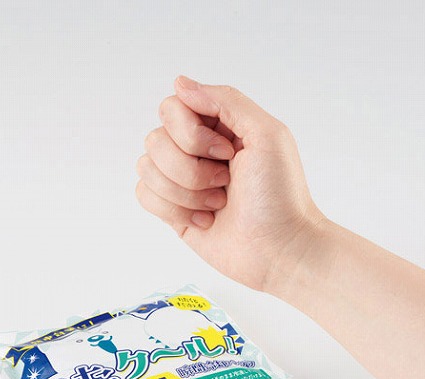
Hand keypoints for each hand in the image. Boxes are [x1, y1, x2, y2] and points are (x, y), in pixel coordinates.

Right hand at [135, 76, 325, 291]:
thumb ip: (226, 100)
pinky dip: (173, 209)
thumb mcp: (267, 134)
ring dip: (186, 192)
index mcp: (218, 125)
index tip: (227, 152)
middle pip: (155, 138)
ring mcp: (181, 180)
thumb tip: (180, 83)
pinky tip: (204, 221)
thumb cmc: (281, 195)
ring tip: (218, 204)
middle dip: (191, 168)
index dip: (192, 132)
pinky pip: (144, 194)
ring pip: (146, 167)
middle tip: (226, 181)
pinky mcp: (172, 210)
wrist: (279, 249)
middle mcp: (196, 149)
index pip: (173, 107)